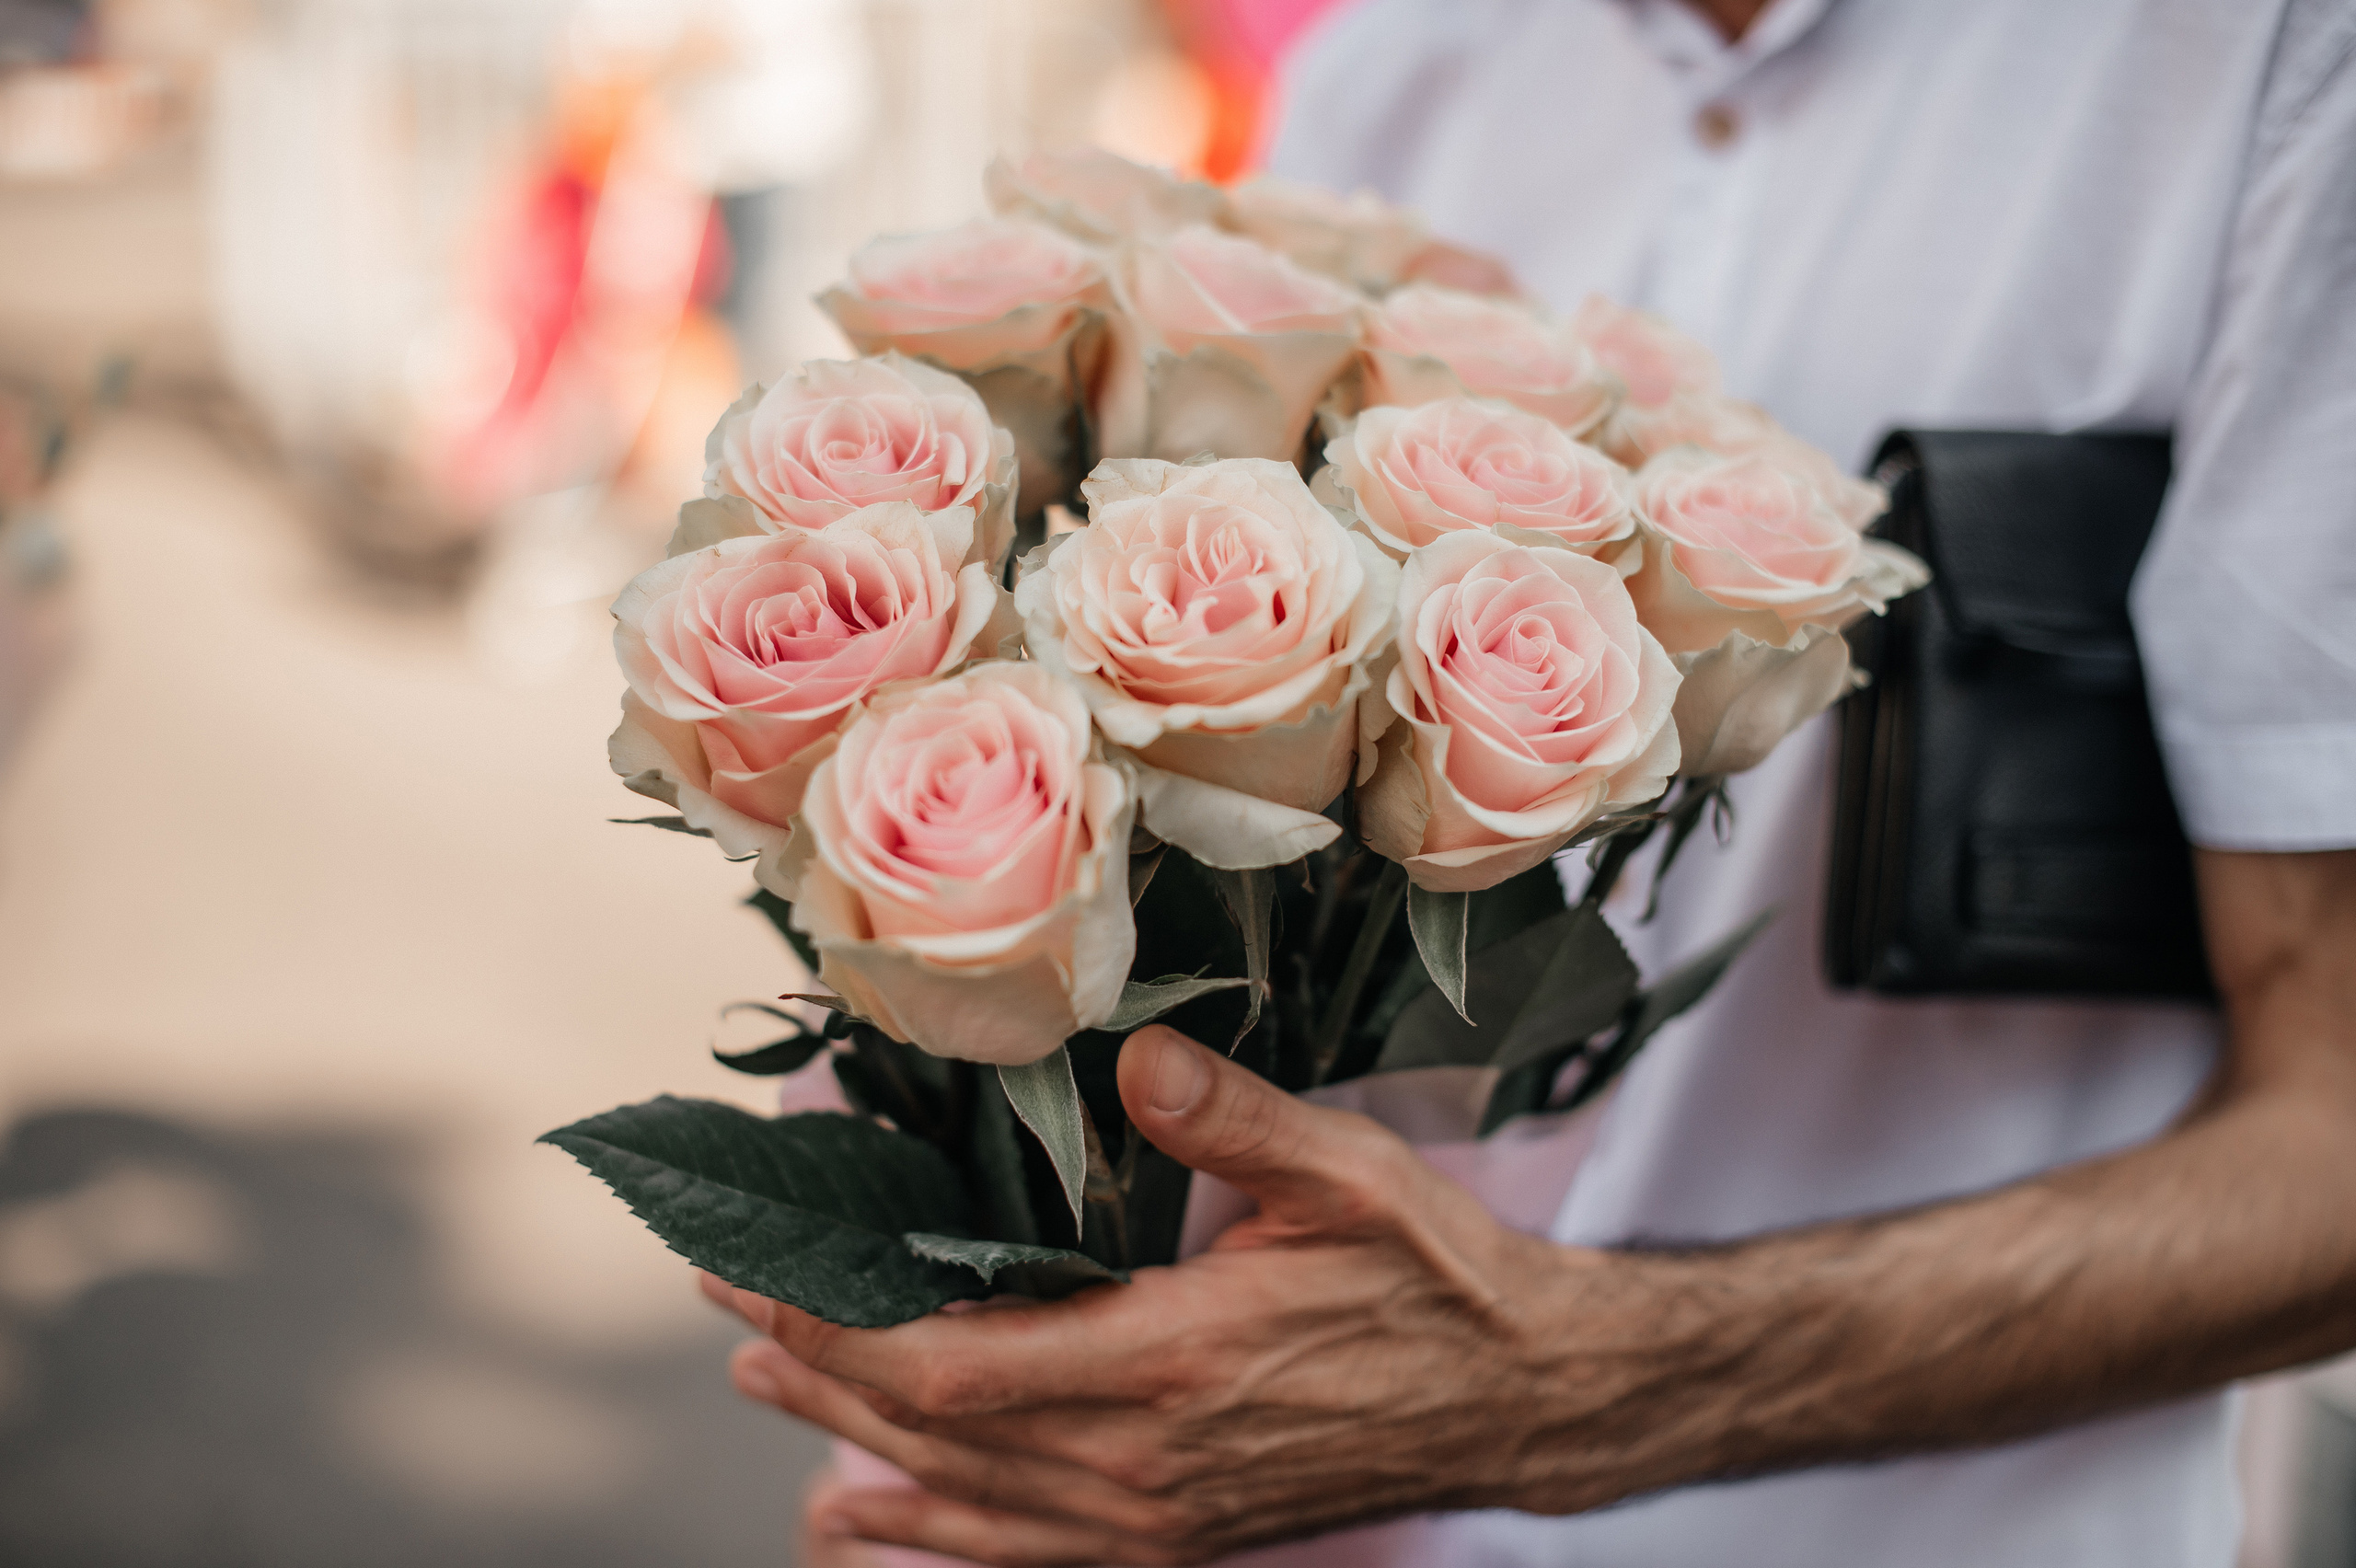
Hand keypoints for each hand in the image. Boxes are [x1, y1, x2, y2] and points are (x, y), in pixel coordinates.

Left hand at [704, 1024, 1667, 1564]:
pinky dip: (930, 1533)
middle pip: (931, 1436)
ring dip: (849, 1444)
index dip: (837, 1329)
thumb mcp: (1348, 1178)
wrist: (1518, 1401)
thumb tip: (1134, 1051)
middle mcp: (1144, 1463)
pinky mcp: (1175, 1543)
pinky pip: (1023, 1556)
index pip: (954, 1366)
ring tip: (764, 1388)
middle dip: (814, 1367)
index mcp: (1172, 1363)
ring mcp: (1156, 1520)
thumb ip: (1232, 1120)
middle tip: (727, 1301)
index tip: (756, 1272)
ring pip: (963, 1499)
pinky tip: (863, 1514)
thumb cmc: (1434, 1278)